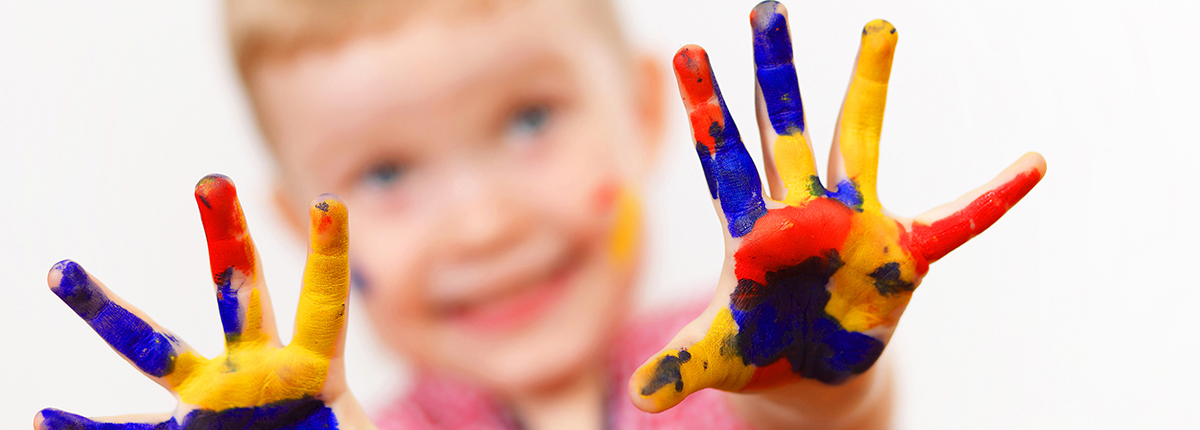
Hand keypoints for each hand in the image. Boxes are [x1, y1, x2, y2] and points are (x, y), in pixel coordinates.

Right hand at [34, 175, 373, 429]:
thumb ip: (365, 425)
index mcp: (314, 369)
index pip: (324, 303)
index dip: (328, 255)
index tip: (331, 203)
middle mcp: (258, 371)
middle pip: (239, 294)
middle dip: (227, 238)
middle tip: (213, 178)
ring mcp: (213, 401)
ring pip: (156, 349)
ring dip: (108, 310)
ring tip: (62, 270)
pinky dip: (83, 428)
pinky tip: (44, 416)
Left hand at [629, 1, 1045, 412]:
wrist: (804, 370)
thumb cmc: (754, 347)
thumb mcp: (716, 357)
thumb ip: (684, 366)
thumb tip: (642, 397)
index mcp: (749, 228)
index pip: (723, 158)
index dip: (706, 111)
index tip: (687, 52)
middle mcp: (800, 209)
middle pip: (785, 131)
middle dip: (777, 75)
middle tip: (766, 9)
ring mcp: (853, 224)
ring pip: (860, 144)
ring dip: (868, 90)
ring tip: (878, 27)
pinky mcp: (900, 254)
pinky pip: (955, 224)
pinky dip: (992, 199)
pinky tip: (1031, 165)